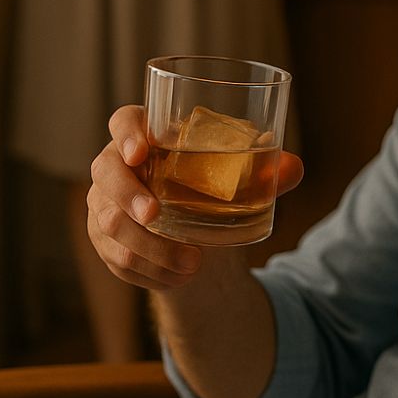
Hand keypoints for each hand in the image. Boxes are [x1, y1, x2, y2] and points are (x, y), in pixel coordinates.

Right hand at [87, 104, 303, 290]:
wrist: (200, 235)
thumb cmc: (215, 188)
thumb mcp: (241, 177)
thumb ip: (268, 171)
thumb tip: (294, 168)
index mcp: (150, 134)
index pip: (124, 120)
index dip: (126, 133)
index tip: (141, 152)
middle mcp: (118, 164)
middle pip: (105, 171)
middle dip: (128, 196)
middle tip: (157, 215)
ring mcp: (105, 203)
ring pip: (109, 223)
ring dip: (149, 247)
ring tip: (190, 263)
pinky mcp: (104, 240)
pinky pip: (116, 258)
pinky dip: (148, 271)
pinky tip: (176, 278)